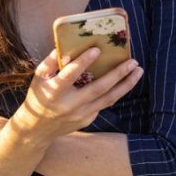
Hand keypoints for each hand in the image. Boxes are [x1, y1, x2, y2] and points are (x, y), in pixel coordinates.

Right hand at [11, 46, 143, 146]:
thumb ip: (50, 62)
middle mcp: (69, 105)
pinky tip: (124, 81)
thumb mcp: (38, 78)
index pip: (70, 75)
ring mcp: (80, 115)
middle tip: (133, 62)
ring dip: (126, 85)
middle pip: (98, 89)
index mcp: (54, 92)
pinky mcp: (87, 120)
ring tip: (138, 71)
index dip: (83, 62)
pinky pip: (103, 104)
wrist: (37, 130)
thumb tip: (64, 45)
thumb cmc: (37, 98)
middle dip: (118, 74)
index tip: (97, 50)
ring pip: (108, 99)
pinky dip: (114, 92)